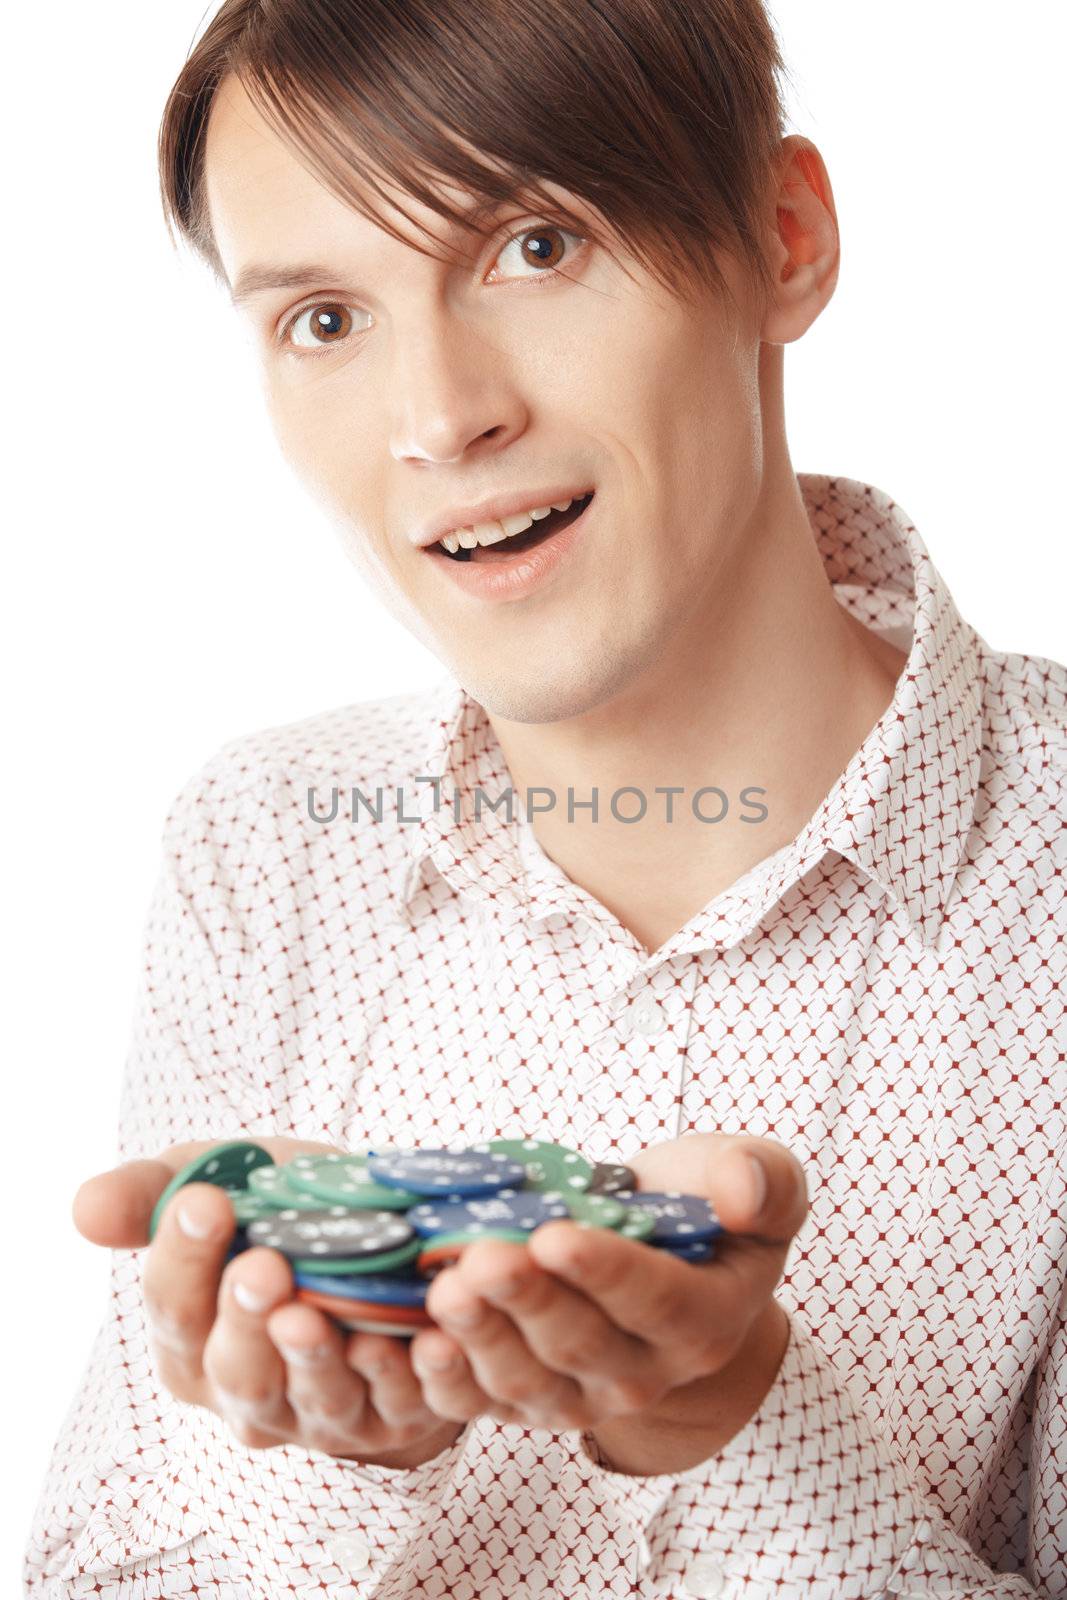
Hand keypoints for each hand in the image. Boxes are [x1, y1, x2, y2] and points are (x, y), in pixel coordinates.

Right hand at [73, 1139, 462, 1467]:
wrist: (387, 1239)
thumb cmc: (282, 1215)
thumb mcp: (221, 1187)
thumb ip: (153, 1196)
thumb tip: (85, 1210)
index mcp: (191, 1345)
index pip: (175, 1311)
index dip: (185, 1259)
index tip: (206, 1202)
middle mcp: (248, 1394)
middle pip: (237, 1371)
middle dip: (245, 1320)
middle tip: (260, 1265)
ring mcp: (321, 1413)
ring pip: (312, 1400)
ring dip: (312, 1360)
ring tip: (312, 1313)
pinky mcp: (394, 1415)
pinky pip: (396, 1406)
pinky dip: (395, 1377)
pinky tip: (391, 1338)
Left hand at [408, 1133, 806, 1474]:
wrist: (652, 1243)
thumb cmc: (701, 1200)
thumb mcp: (754, 1176)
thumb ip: (763, 1179)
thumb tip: (743, 1195)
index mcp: (704, 1319)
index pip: (657, 1299)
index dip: (606, 1270)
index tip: (556, 1234)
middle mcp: (644, 1373)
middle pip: (580, 1344)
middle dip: (527, 1302)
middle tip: (482, 1259)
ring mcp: (578, 1394)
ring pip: (525, 1382)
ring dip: (479, 1339)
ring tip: (443, 1291)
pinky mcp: (521, 1398)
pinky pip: (478, 1403)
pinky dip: (441, 1380)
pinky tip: (408, 1344)